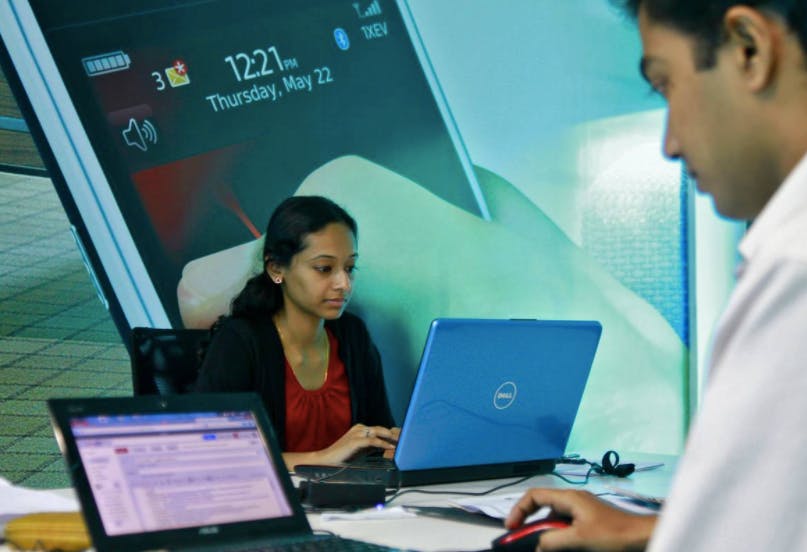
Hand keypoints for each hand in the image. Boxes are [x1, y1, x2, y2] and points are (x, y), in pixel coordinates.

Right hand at [318, 423, 397, 464]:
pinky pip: (372, 440)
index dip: (394, 433)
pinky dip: (383, 444)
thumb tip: (389, 447)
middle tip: (408, 439)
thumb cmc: (345, 456)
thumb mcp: (362, 450)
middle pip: (382, 429)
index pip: (382, 429)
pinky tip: (391, 448)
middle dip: (395, 434)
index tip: (405, 438)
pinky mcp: (355, 441)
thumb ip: (374, 447)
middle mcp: (361, 428)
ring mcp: (357, 433)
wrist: (328, 460)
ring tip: (402, 442)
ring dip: (391, 437)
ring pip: (379, 432)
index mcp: (362, 429)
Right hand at [505, 488, 656, 551]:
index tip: (511, 528)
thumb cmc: (613, 533)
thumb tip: (537, 547)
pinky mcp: (589, 521)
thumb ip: (553, 541)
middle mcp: (573, 500)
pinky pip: (566, 526)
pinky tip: (559, 547)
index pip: (534, 496)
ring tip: (542, 547)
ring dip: (545, 532)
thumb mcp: (579, 538)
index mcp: (568, 497)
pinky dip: (558, 536)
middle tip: (523, 540)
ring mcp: (581, 510)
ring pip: (554, 518)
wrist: (642, 536)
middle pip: (542, 507)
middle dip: (530, 524)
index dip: (519, 510)